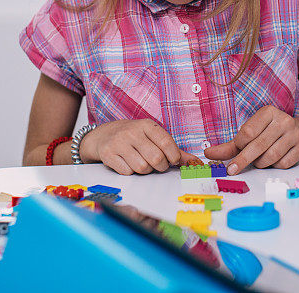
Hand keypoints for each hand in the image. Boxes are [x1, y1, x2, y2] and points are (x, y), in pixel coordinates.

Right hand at [80, 119, 199, 174]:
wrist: (103, 135)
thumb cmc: (134, 137)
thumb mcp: (153, 137)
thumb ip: (174, 149)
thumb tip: (195, 162)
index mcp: (146, 125)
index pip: (166, 143)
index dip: (173, 156)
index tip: (173, 160)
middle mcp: (132, 132)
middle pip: (156, 159)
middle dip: (160, 166)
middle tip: (156, 163)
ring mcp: (119, 143)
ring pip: (142, 168)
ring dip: (145, 170)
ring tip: (141, 162)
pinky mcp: (108, 154)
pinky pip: (127, 172)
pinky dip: (130, 171)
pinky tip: (127, 162)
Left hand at [203, 106, 298, 174]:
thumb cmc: (269, 131)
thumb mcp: (251, 132)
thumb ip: (231, 145)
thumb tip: (209, 154)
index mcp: (268, 112)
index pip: (248, 132)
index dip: (240, 144)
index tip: (237, 148)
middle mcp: (283, 120)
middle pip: (258, 145)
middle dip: (243, 160)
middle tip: (232, 170)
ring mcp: (294, 134)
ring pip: (271, 157)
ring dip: (260, 163)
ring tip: (258, 160)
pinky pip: (283, 163)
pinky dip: (274, 166)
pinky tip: (273, 160)